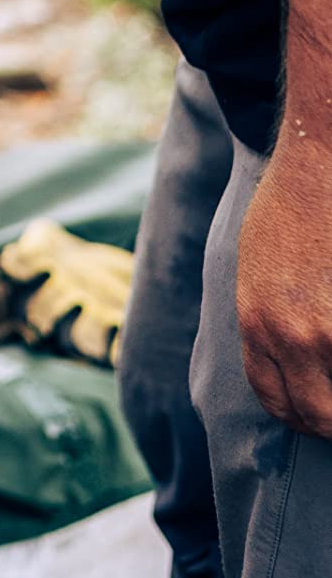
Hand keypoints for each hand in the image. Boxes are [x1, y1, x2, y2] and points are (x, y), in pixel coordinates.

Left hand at [236, 135, 331, 435]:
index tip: (316, 416)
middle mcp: (296, 335)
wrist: (322, 160)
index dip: (299, 416)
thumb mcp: (255, 266)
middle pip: (319, 416)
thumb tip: (288, 358)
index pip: (275, 400)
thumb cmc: (289, 205)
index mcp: (257, 323)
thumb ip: (267, 319)